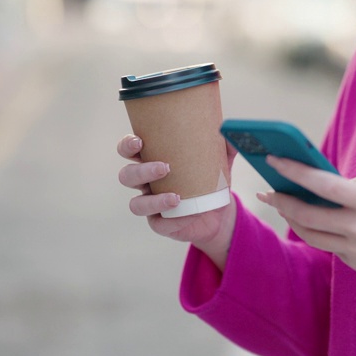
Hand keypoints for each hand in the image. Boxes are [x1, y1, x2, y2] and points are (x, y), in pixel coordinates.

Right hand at [116, 134, 237, 269]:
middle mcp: (145, 183)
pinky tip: (187, 214)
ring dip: (153, 201)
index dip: (127, 145)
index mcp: (152, 161)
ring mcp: (150, 205)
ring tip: (176, 197)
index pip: (129, 150)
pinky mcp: (161, 224)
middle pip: (127, 176)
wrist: (220, 212)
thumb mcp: (220, 161)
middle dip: (141, 171)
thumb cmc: (211, 179)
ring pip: (136, 204)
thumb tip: (228, 131)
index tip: (139, 141)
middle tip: (165, 167)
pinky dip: (173, 220)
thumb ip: (225, 145)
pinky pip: (159, 224)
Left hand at [257, 157, 355, 309]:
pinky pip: (331, 247)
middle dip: (281, 201)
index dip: (294, 171)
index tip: (273, 160)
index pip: (322, 184)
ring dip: (292, 220)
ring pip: (311, 235)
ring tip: (283, 206)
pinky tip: (314, 222)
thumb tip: (342, 182)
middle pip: (306, 215)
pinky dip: (319, 233)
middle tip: (267, 191)